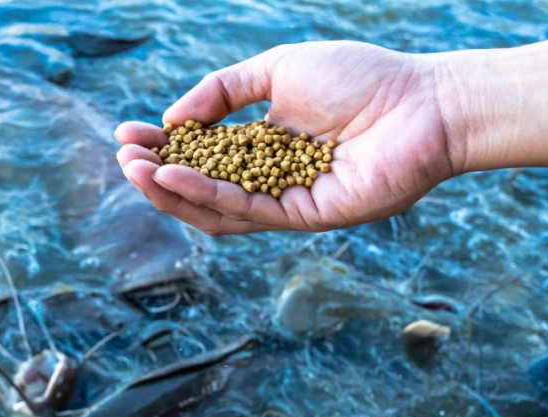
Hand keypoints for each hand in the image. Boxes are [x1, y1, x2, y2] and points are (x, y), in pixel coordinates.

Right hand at [115, 41, 455, 234]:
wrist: (423, 102)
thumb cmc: (362, 79)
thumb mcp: (278, 69)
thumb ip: (224, 90)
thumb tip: (175, 117)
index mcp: (265, 146)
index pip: (202, 155)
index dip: (163, 147)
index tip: (127, 134)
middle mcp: (272, 179)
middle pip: (202, 188)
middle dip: (158, 175)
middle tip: (124, 159)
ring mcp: (287, 201)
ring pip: (217, 209)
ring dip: (172, 191)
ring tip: (137, 171)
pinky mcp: (304, 216)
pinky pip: (247, 210)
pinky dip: (207, 194)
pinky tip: (175, 175)